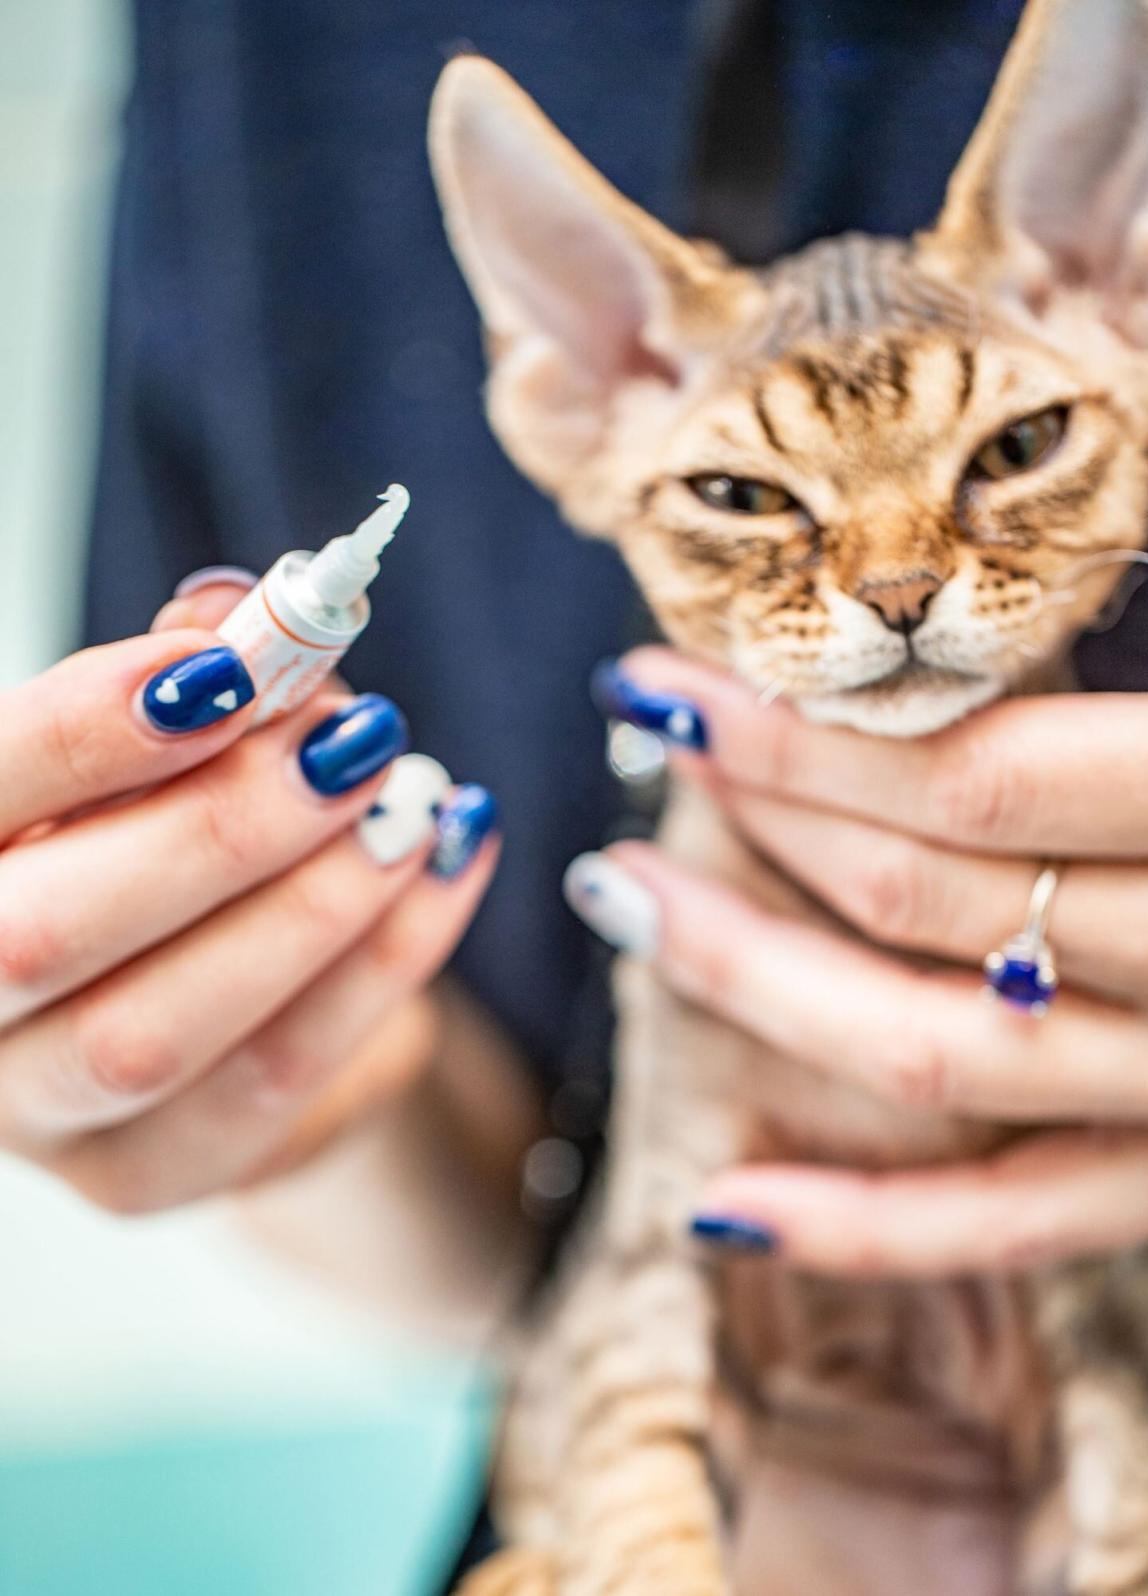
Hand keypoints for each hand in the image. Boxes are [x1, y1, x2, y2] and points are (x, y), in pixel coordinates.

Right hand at [0, 575, 497, 1211]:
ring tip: (413, 810)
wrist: (223, 991)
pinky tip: (447, 873)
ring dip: (311, 907)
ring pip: (156, 1031)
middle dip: (218, 829)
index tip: (226, 666)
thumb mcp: (174, 742)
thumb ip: (196, 675)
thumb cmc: (172, 834)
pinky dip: (378, 968)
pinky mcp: (142, 1175)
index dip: (86, 732)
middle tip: (357, 746)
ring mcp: (37, 1113)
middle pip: (44, 935)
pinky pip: (270, 1082)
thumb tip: (245, 612)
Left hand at [567, 247, 1147, 1277]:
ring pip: (936, 1062)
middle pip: (931, 902)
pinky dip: (870, 1232)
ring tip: (625, 902)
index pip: (983, 779)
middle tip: (644, 734)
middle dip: (761, 814)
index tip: (672, 671)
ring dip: (755, 989)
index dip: (809, 731)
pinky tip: (728, 1212)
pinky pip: (1020, 1226)